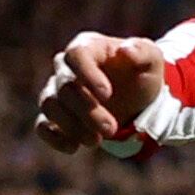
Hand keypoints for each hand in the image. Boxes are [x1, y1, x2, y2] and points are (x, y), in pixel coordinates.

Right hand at [34, 32, 168, 152]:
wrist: (139, 101)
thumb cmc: (142, 74)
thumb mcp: (152, 59)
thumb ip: (143, 51)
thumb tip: (125, 50)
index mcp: (88, 47)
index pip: (76, 54)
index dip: (87, 73)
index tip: (107, 94)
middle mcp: (67, 68)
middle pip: (65, 86)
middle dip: (87, 110)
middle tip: (110, 129)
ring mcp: (57, 92)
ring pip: (50, 105)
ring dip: (71, 126)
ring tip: (96, 141)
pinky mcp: (55, 116)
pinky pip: (42, 125)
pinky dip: (54, 137)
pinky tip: (73, 147)